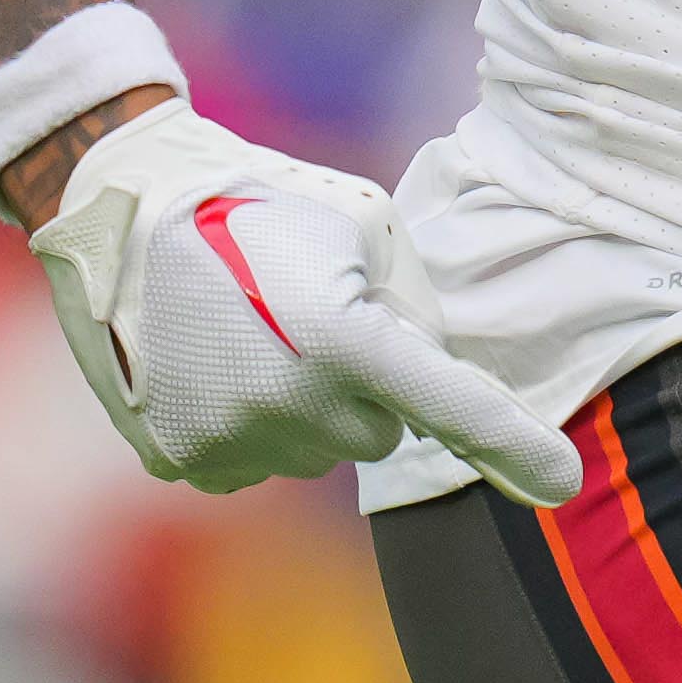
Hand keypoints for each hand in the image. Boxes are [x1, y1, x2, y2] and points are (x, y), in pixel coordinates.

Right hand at [28, 102, 575, 502]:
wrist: (120, 206)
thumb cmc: (259, 199)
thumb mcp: (362, 228)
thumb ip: (413, 310)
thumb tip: (438, 375)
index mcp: (345, 341)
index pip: (450, 405)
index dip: (513, 444)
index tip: (561, 483)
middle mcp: (293, 407)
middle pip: (380, 433)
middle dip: (366, 389)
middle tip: (311, 320)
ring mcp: (232, 441)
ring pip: (314, 450)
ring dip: (304, 406)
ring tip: (249, 329)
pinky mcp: (182, 460)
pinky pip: (253, 461)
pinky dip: (247, 425)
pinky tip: (212, 362)